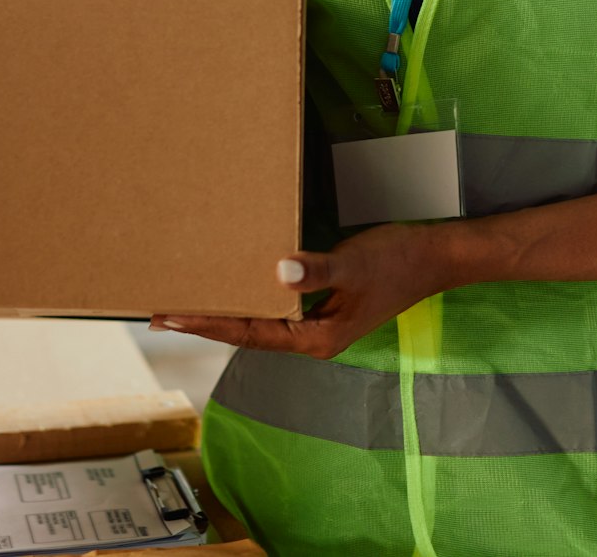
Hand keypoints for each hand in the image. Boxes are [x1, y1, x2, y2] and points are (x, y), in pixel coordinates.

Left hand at [152, 223, 449, 359]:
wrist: (435, 257)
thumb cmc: (397, 260)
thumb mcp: (355, 263)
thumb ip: (316, 271)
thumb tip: (278, 271)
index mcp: (316, 338)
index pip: (249, 333)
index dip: (207, 324)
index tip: (169, 317)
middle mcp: (313, 338)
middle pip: (248, 333)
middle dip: (206, 322)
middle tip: (161, 314)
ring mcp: (319, 325)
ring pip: (261, 322)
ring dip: (225, 311)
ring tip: (187, 303)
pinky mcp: (325, 308)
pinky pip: (276, 308)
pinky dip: (250, 299)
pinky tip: (235, 285)